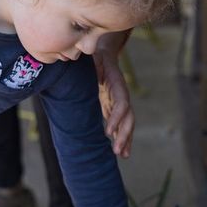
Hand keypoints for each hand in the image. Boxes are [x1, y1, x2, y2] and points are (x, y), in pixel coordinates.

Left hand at [94, 31, 133, 157]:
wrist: (102, 50)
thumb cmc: (93, 54)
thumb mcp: (90, 55)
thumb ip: (89, 59)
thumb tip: (78, 55)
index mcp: (116, 83)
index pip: (121, 103)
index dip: (117, 117)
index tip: (108, 131)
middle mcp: (121, 93)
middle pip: (128, 116)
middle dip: (125, 134)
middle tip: (117, 151)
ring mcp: (118, 101)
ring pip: (127, 122)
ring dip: (126, 139)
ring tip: (123, 155)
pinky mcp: (113, 105)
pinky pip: (120, 123)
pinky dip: (121, 136)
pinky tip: (120, 150)